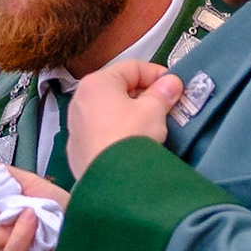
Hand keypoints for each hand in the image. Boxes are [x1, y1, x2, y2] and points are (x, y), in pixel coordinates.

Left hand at [67, 59, 182, 175]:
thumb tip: (171, 83)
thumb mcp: (153, 111)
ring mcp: (75, 126)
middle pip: (117, 88)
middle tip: (166, 106)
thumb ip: (163, 93)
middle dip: (143, 95)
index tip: (174, 86)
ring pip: (108, 111)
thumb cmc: (130, 137)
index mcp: (96, 83)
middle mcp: (79, 101)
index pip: (132, 67)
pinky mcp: (77, 149)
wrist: (111, 182)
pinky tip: (132, 143)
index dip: (157, 74)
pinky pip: (101, 132)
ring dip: (130, 114)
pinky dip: (117, 132)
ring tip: (151, 126)